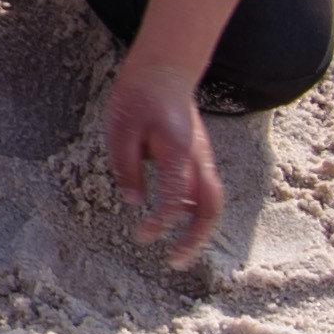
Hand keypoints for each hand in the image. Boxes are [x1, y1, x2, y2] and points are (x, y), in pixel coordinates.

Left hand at [105, 65, 221, 258]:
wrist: (164, 71)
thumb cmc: (138, 98)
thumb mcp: (120, 129)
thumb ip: (127, 167)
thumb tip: (134, 202)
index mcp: (177, 150)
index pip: (177, 197)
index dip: (161, 222)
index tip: (142, 236)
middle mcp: (198, 157)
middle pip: (209, 206)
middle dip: (195, 238)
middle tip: (174, 262)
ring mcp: (203, 158)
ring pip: (213, 201)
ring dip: (200, 231)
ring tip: (180, 254)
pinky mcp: (200, 158)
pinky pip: (206, 192)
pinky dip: (198, 215)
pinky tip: (182, 229)